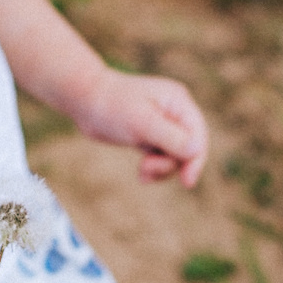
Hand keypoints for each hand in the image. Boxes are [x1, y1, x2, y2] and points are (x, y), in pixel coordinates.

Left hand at [70, 70, 208, 186]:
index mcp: (178, 102)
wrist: (84, 100)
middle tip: (146, 168)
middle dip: (170, 164)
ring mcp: (163, 124)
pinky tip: (141, 175)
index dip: (196, 160)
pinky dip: (153, 168)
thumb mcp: (142, 123)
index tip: (187, 182)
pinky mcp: (150, 135)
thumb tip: (196, 151)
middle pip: (188, 149)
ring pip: (175, 157)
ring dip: (160, 168)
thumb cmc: (112, 106)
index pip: (198, 136)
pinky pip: (161, 158)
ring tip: (142, 171)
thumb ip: (171, 138)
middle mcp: (174, 112)